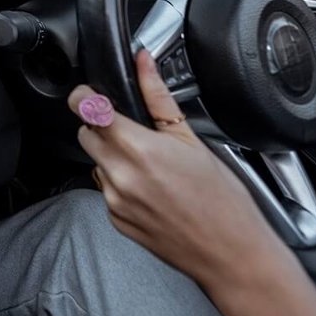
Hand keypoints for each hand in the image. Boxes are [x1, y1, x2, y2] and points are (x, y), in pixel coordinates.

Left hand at [71, 53, 315, 315]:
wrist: (230, 253)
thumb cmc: (221, 199)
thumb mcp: (191, 139)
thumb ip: (158, 97)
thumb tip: (143, 62)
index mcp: (137, 149)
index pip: (86, 110)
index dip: (84, 96)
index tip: (91, 93)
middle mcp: (119, 176)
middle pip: (86, 135)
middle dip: (101, 126)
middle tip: (132, 130)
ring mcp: (114, 201)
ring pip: (96, 163)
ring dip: (112, 156)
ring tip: (150, 164)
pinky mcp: (116, 221)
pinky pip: (106, 190)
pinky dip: (120, 183)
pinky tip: (151, 188)